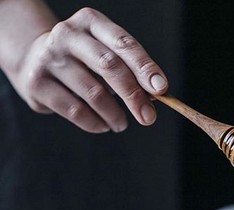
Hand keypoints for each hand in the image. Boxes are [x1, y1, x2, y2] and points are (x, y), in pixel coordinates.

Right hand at [13, 7, 167, 132]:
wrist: (34, 60)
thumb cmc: (83, 61)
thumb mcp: (106, 55)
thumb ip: (130, 71)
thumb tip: (156, 95)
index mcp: (90, 22)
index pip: (123, 44)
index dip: (145, 67)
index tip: (161, 89)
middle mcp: (68, 35)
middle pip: (109, 66)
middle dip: (134, 96)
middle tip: (148, 118)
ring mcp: (49, 58)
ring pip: (94, 93)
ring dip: (115, 115)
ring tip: (121, 124)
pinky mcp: (37, 84)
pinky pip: (76, 111)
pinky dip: (96, 123)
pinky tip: (103, 125)